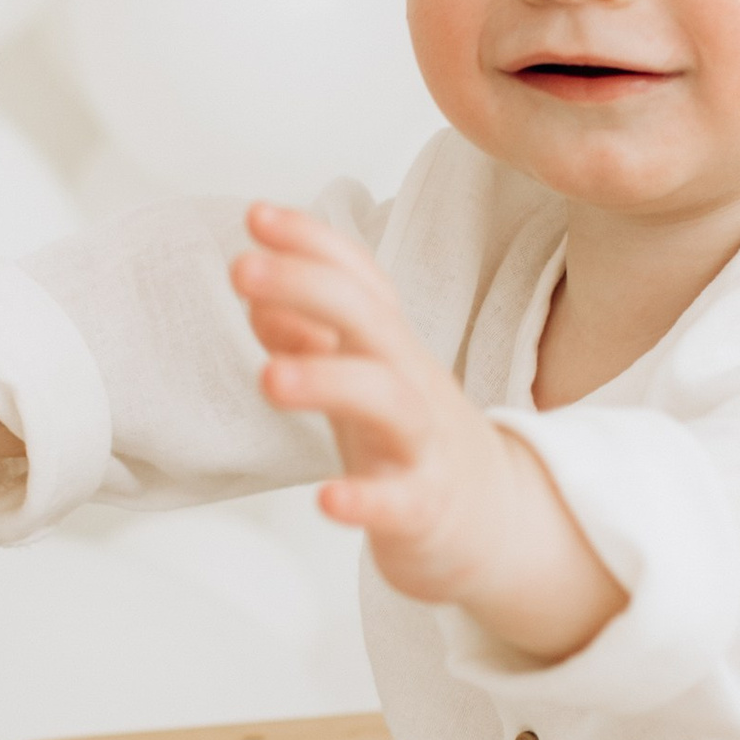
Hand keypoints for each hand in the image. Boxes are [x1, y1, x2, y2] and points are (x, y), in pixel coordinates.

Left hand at [230, 205, 625, 663]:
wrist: (498, 525)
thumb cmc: (413, 444)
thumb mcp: (362, 385)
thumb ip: (311, 342)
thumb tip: (258, 300)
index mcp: (390, 349)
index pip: (359, 279)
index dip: (312, 243)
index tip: (255, 214)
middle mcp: (411, 383)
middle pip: (370, 319)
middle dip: (306, 286)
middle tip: (241, 269)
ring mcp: (424, 446)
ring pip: (388, 401)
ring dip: (327, 381)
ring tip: (267, 378)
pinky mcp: (427, 510)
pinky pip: (400, 502)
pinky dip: (364, 499)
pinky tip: (326, 499)